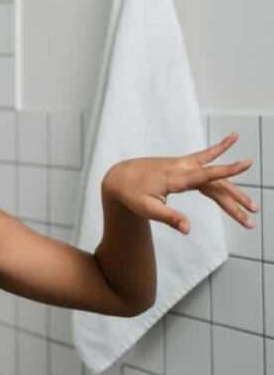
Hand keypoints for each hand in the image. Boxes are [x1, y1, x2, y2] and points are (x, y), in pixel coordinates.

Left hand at [102, 132, 258, 234]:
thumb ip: (168, 218)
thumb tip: (188, 229)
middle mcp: (182, 168)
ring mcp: (182, 165)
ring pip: (214, 176)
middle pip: (216, 181)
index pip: (206, 174)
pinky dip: (219, 157)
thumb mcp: (146, 209)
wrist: (119, 176)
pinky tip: (231, 145)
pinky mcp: (181, 166)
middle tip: (253, 213)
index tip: (246, 163)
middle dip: (236, 198)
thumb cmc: (131, 194)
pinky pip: (205, 163)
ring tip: (251, 207)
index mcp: (175, 178)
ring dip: (233, 191)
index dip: (227, 169)